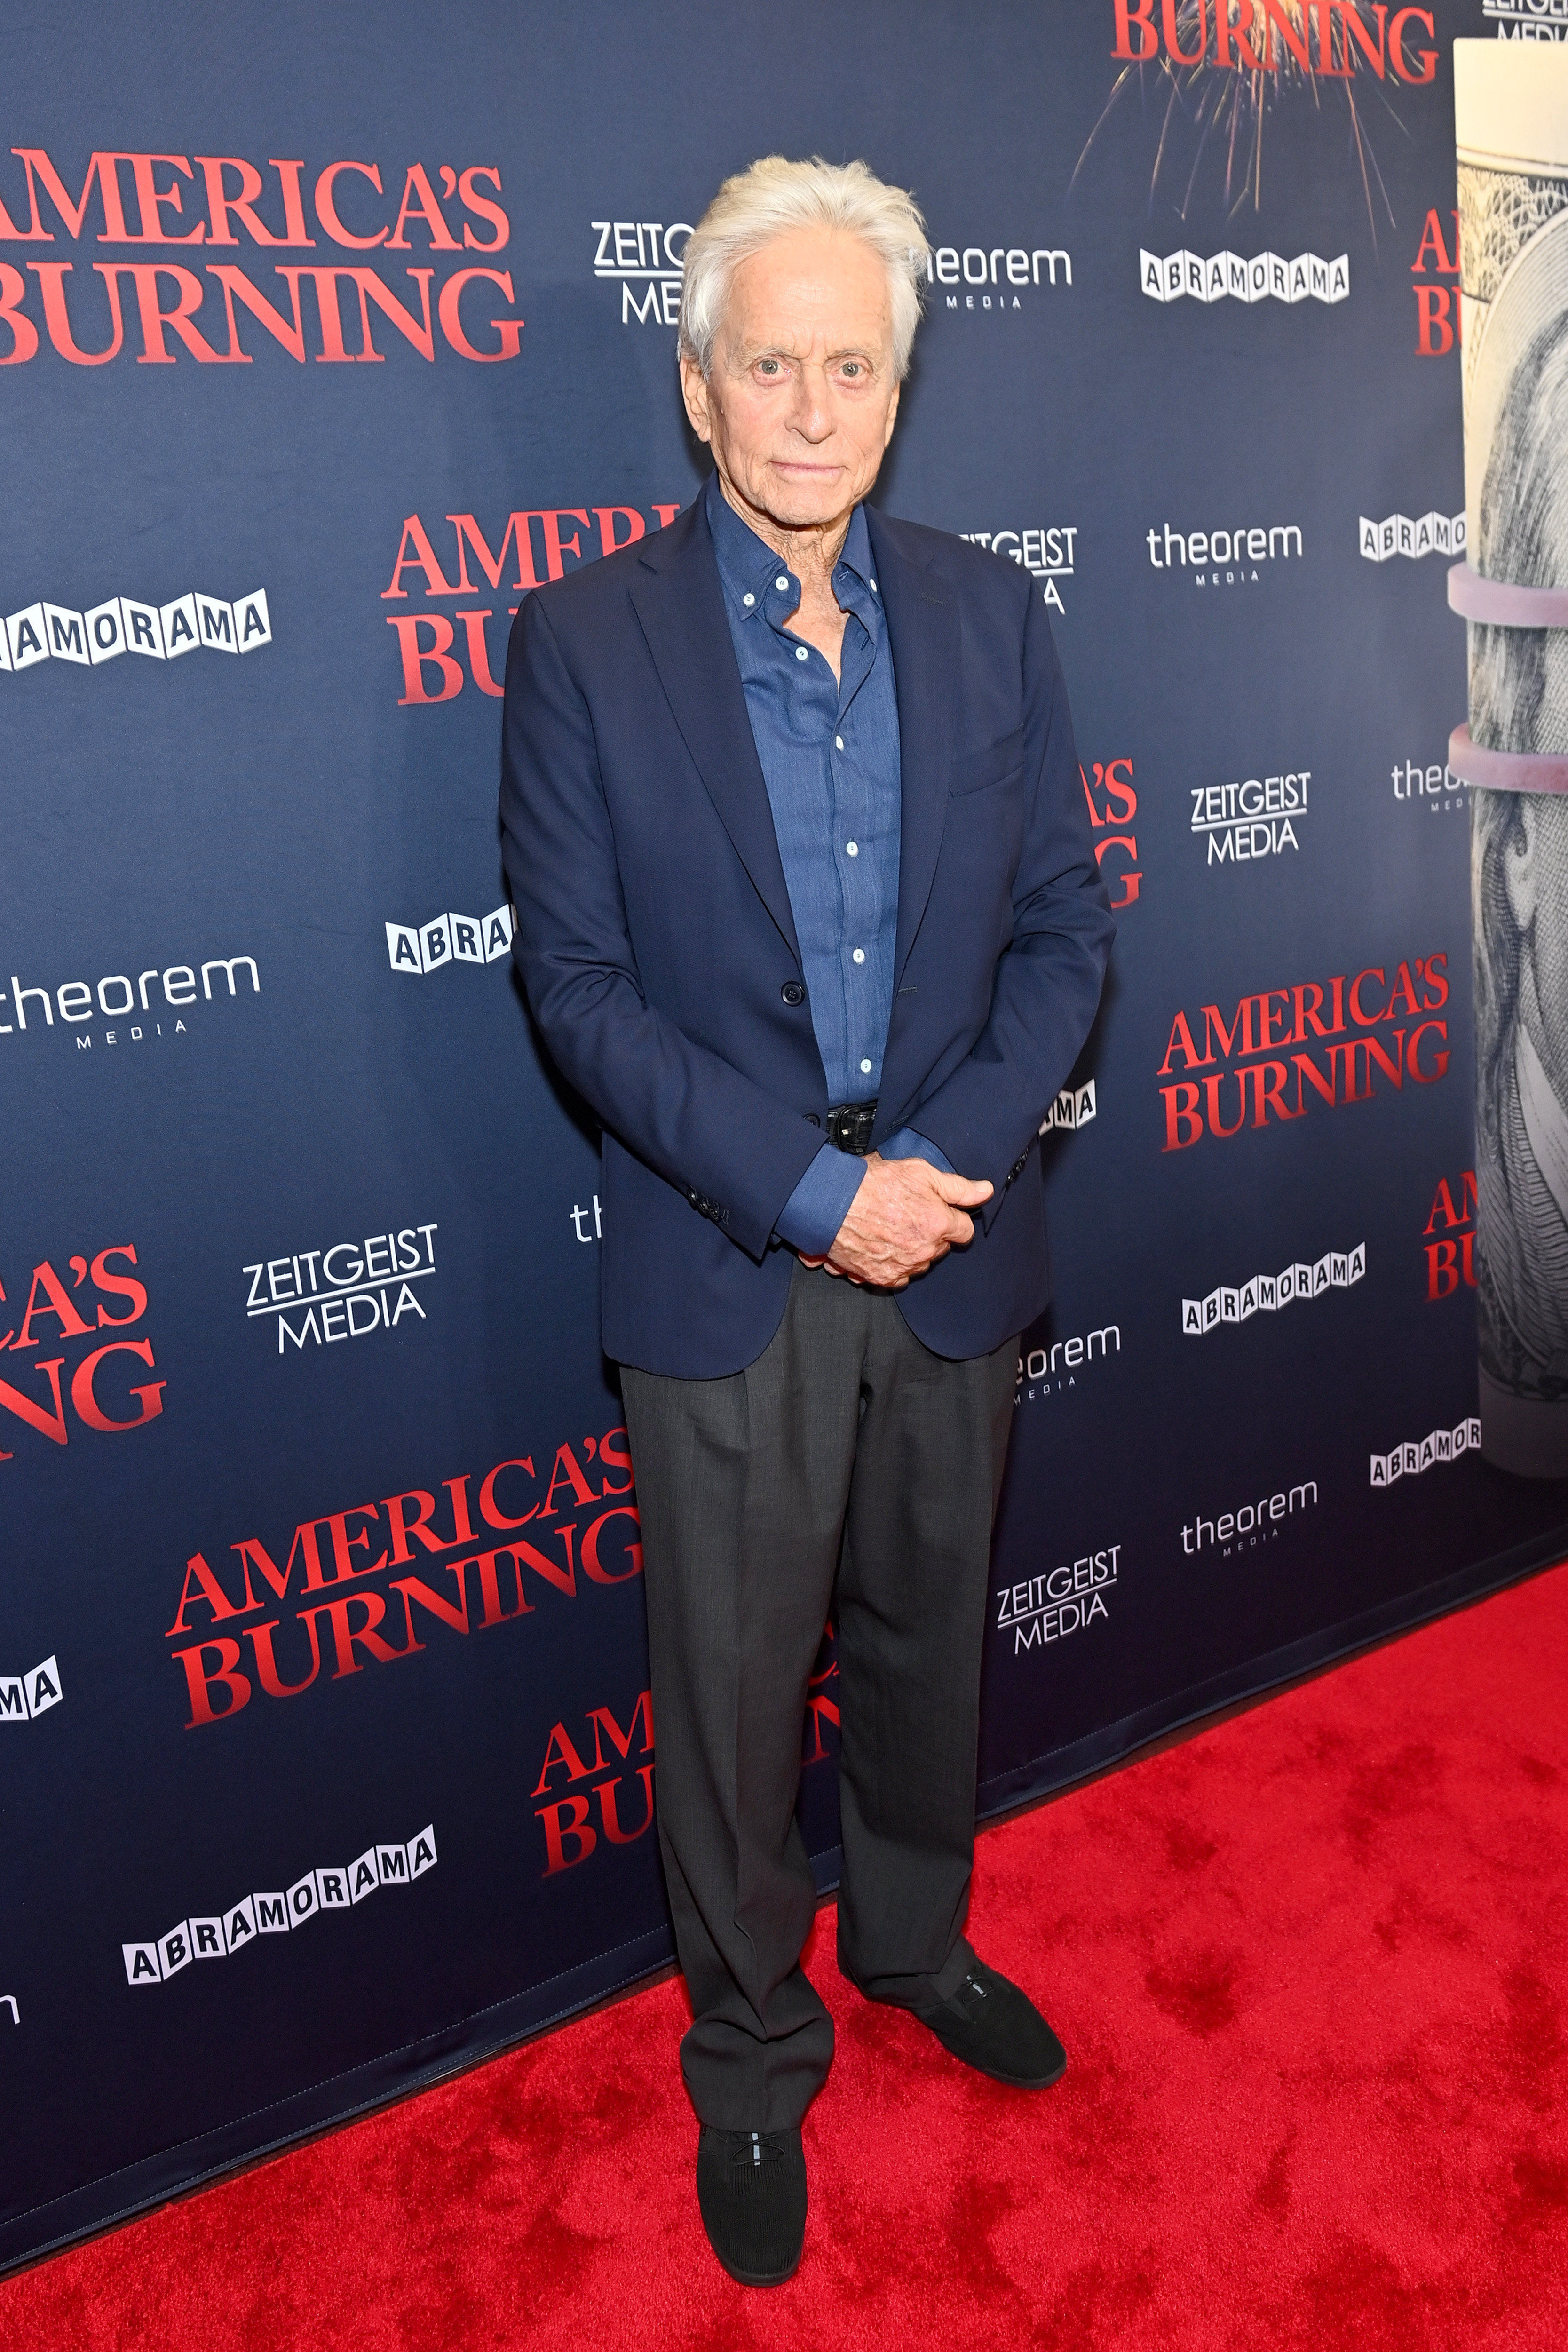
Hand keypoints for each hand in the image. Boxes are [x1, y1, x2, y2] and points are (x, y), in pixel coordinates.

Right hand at [798, 1152, 993, 1288]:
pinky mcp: (881, 1277)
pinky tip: (882, 1247)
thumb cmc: (874, 1183)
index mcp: (939, 1223)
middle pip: (941, 1248)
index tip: (939, 1211)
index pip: (964, 1231)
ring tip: (892, 1230)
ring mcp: (903, 1266)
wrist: (831, 1202)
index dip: (952, 1218)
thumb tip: (986, 1191)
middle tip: (909, 1215)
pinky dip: (893, 1266)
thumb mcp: (921, 1172)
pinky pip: (898, 1278)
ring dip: (912, 1251)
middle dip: (931, 1234)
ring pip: (920, 1264)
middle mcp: (924, 1250)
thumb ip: (958, 1187)